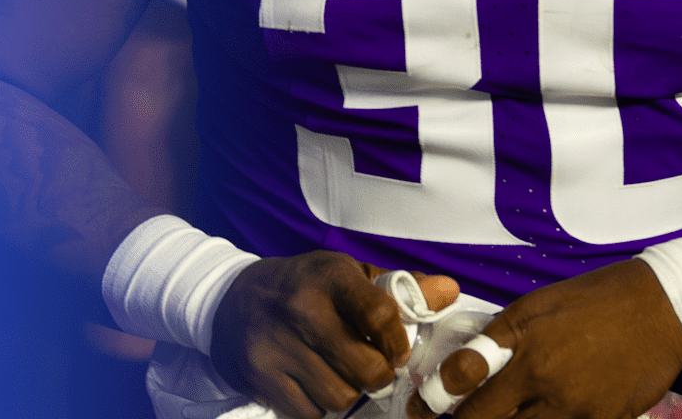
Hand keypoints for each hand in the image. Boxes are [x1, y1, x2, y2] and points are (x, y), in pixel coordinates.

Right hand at [211, 251, 461, 418]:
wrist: (231, 299)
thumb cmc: (305, 287)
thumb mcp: (348, 276)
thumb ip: (400, 288)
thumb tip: (450, 292)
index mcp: (330, 276)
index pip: (382, 315)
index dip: (398, 341)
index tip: (396, 349)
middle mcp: (301, 307)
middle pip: (366, 368)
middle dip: (377, 376)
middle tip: (371, 368)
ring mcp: (277, 344)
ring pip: (340, 397)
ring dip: (347, 392)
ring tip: (338, 372)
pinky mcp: (260, 375)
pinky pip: (310, 412)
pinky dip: (318, 405)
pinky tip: (312, 381)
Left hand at [406, 260, 681, 418]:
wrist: (664, 308)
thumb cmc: (596, 300)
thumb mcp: (537, 305)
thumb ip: (499, 337)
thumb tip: (465, 364)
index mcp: (524, 347)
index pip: (464, 389)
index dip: (435, 406)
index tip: (421, 410)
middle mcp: (545, 382)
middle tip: (458, 418)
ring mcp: (577, 410)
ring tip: (501, 414)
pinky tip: (542, 414)